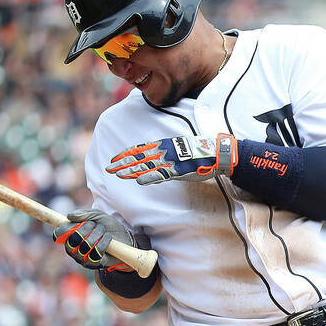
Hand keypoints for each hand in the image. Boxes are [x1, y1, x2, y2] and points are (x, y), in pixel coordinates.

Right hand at [53, 208, 133, 270]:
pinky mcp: (94, 264)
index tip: (74, 223)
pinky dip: (104, 242)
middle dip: (86, 228)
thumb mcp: (97, 215)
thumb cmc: (107, 226)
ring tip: (103, 230)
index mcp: (70, 236)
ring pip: (85, 246)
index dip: (64, 229)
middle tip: (94, 224)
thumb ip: (84, 214)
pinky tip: (108, 238)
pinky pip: (97, 252)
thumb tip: (70, 216)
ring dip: (97, 234)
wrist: (124, 237)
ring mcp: (83, 258)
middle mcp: (73, 249)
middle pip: (73, 239)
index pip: (59, 235)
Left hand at [106, 133, 237, 184]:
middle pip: (139, 157)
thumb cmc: (200, 153)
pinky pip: (161, 174)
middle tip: (108, 168)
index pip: (141, 150)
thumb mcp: (181, 150)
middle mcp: (165, 151)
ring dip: (131, 170)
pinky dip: (149, 177)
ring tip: (118, 174)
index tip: (114, 159)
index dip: (126, 154)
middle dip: (123, 163)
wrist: (217, 153)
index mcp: (165, 145)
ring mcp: (171, 160)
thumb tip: (158, 163)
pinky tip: (138, 180)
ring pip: (146, 166)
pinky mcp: (179, 170)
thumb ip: (168, 154)